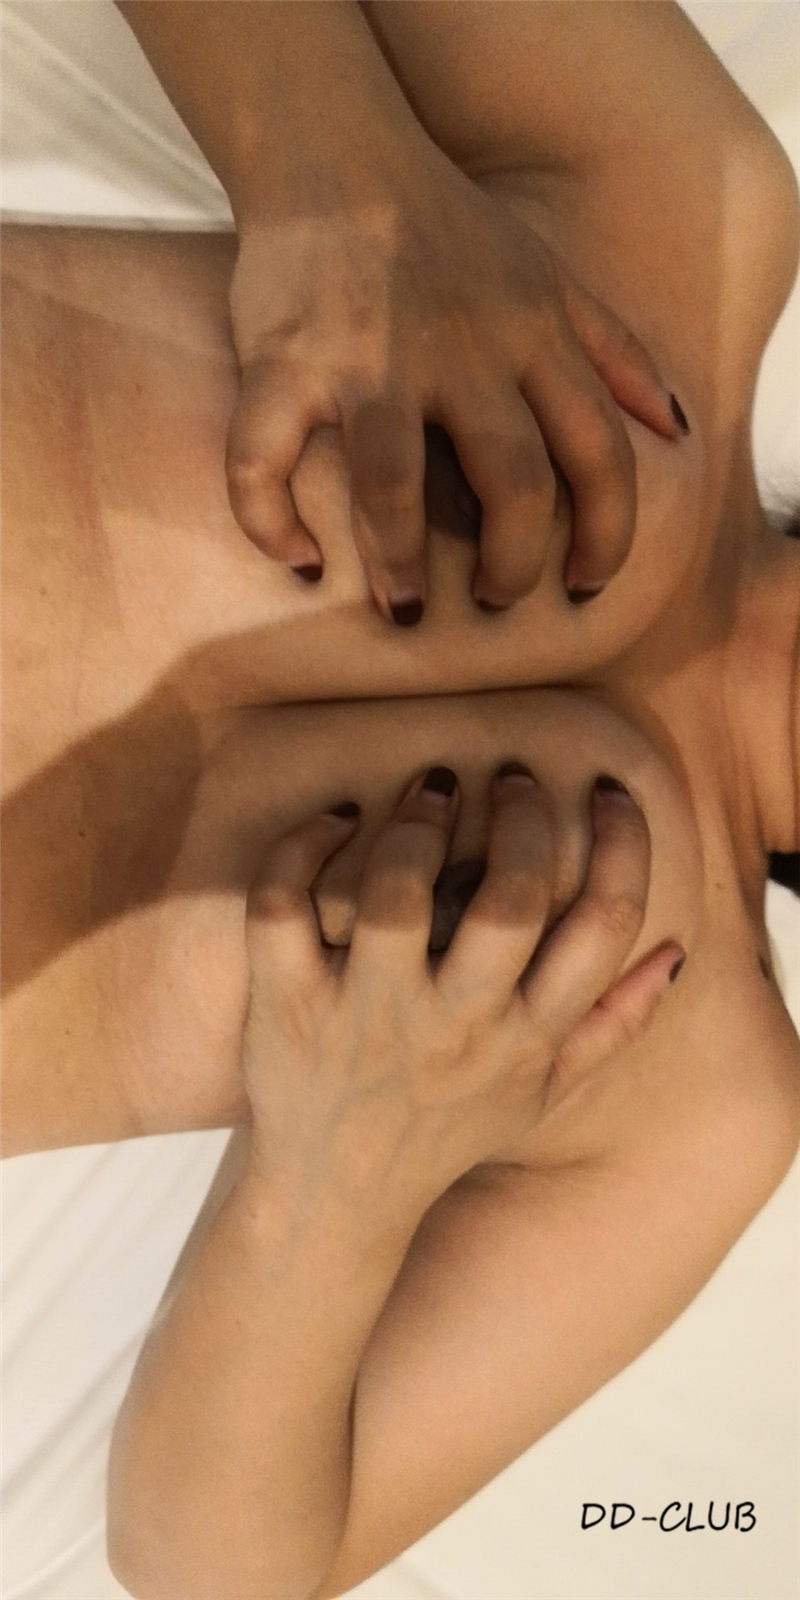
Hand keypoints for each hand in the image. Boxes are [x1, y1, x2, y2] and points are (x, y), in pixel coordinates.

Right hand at [226, 144, 686, 623]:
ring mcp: (366, 359)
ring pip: (392, 488)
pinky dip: (271, 524)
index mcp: (531, 336)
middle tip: (493, 599)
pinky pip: (265, 462)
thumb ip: (615, 350)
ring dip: (398, 566)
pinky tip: (297, 560)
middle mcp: (459, 352)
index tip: (585, 583)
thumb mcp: (552, 275)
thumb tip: (675, 429)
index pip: (599, 454)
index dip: (606, 534)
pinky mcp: (283, 362)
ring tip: (402, 613)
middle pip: (512, 485)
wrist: (335, 153)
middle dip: (511, 566)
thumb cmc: (448, 229)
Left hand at [241, 764, 683, 1215]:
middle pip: (510, 902)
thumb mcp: (540, 1094)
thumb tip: (673, 952)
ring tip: (433, 788)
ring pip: (396, 897)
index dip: (623, 848)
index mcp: (525, 1040)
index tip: (610, 794)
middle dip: (522, 819)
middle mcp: (453, 1028)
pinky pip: (285, 909)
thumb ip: (612, 1028)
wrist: (332, 1200)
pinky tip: (336, 821)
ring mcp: (365, 1017)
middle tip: (514, 778)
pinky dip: (304, 850)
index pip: (603, 931)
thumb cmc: (444, 1132)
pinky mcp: (288, 1004)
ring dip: (419, 825)